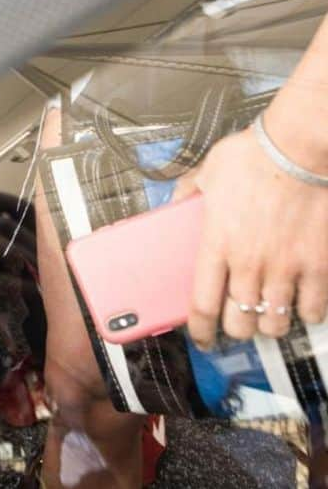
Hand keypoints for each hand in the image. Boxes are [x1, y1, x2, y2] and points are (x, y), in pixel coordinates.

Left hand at [178, 122, 327, 346]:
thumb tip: (175, 204)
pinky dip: (308, 313)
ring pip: (276, 324)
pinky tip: (301, 303)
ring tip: (268, 315)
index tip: (201, 337)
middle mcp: (248, 264)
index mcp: (216, 244)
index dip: (200, 330)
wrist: (296, 151)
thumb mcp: (207, 172)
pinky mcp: (317, 266)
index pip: (203, 304)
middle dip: (237, 330)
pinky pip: (314, 310)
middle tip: (237, 322)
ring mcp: (285, 268)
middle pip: (240, 323)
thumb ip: (188, 192)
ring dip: (270, 325)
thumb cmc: (250, 157)